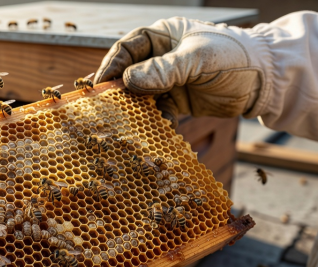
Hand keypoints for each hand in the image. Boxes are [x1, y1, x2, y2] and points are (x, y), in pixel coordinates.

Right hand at [94, 17, 265, 127]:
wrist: (264, 80)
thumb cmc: (233, 57)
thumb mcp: (197, 59)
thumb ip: (163, 70)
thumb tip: (128, 81)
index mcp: (163, 37)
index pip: (128, 48)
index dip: (112, 64)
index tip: (99, 84)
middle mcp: (161, 58)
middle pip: (129, 73)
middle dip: (117, 90)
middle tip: (103, 107)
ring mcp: (167, 80)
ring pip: (140, 95)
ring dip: (132, 109)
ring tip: (120, 123)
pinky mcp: (176, 101)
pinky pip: (156, 112)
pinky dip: (152, 121)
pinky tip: (147, 131)